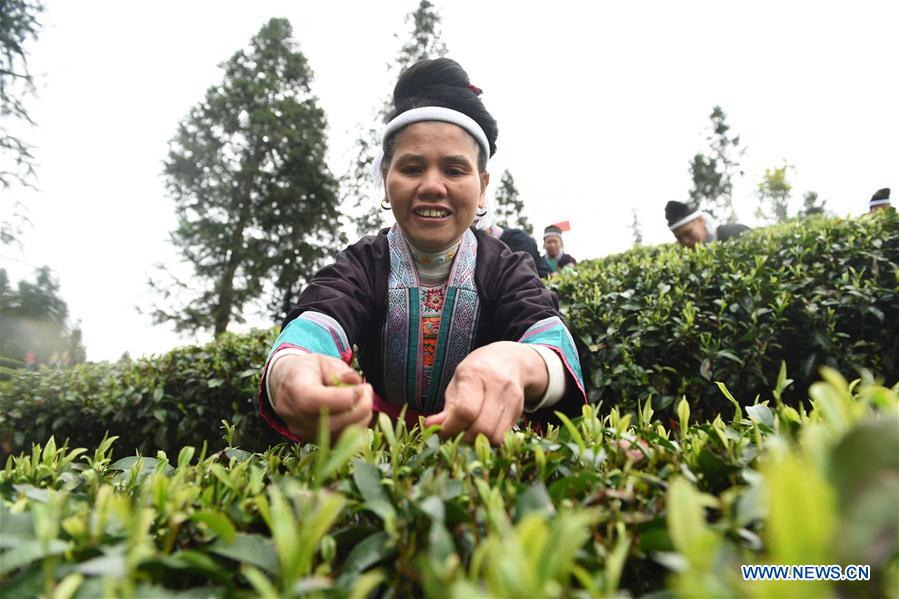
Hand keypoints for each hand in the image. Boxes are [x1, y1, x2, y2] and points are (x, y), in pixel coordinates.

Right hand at [268, 352, 372, 440]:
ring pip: (338, 435)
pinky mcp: (311, 441)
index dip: (342, 398)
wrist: (286, 384)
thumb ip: (339, 370)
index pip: (314, 401)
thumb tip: (354, 382)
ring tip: (364, 399)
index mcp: (293, 388)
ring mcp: (302, 431)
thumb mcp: (322, 361)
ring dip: (360, 419)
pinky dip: (354, 428)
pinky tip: (356, 411)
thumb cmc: (308, 369)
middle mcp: (294, 414)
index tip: (361, 388)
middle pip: (330, 423)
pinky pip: (339, 441)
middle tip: (367, 390)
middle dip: (359, 409)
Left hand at [423, 341, 547, 444]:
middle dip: (465, 440)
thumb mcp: (457, 383)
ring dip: (479, 443)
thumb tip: (430, 426)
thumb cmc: (477, 373)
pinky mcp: (520, 410)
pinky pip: (504, 436)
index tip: (442, 434)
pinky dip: (490, 440)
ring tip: (469, 435)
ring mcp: (511, 398)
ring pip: (495, 436)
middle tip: (455, 438)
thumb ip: (447, 408)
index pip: (465, 411)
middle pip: (482, 427)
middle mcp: (496, 385)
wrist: (509, 360)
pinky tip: (482, 432)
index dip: (451, 428)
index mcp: (475, 374)